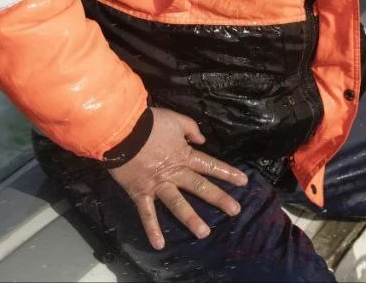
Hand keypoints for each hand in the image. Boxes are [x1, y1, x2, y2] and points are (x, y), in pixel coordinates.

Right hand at [107, 107, 248, 249]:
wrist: (122, 129)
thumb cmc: (149, 123)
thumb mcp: (175, 119)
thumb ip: (191, 129)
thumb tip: (202, 140)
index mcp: (184, 155)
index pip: (210, 165)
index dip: (227, 173)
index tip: (244, 182)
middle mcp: (174, 173)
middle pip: (200, 187)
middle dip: (219, 198)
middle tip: (235, 211)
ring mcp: (158, 185)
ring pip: (177, 204)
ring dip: (191, 219)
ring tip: (204, 233)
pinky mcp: (140, 193)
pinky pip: (147, 214)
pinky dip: (152, 229)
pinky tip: (159, 245)